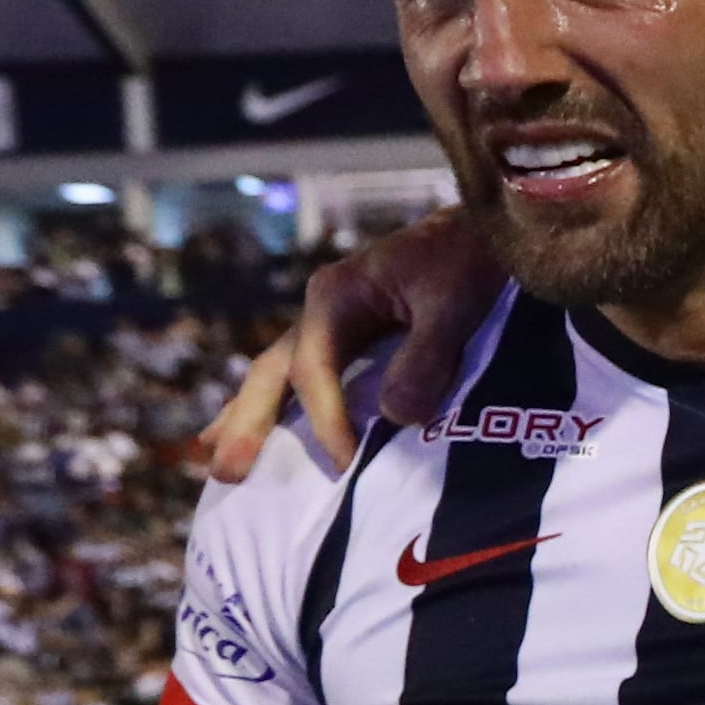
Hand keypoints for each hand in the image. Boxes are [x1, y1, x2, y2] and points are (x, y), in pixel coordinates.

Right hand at [194, 214, 500, 482]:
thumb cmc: (468, 260)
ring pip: (279, 377)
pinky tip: (263, 437)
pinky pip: (307, 380)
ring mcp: (331, 325)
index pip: (315, 368)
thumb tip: (396, 416)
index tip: (344, 462)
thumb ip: (425, 356)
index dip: (326, 419)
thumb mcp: (452, 304)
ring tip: (219, 464)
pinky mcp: (351, 339)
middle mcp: (322, 310)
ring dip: (250, 419)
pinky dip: (282, 408)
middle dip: (249, 422)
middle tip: (227, 472)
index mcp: (336, 295)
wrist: (485, 232)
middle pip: (274, 371)